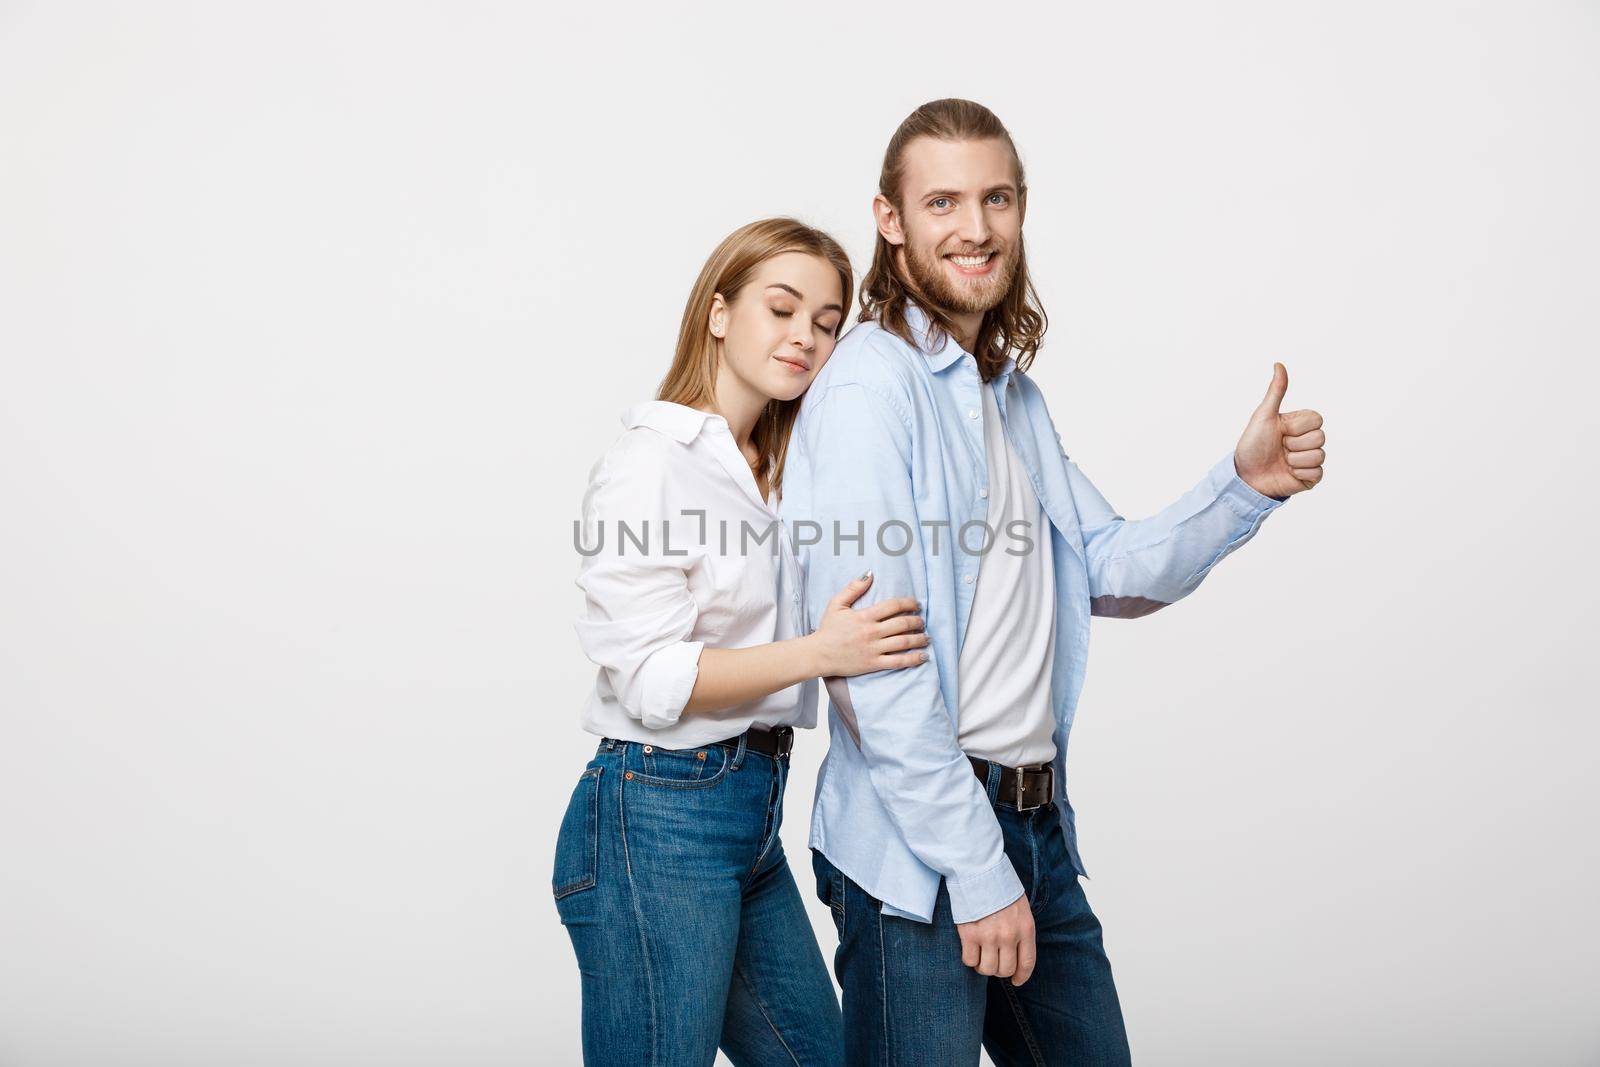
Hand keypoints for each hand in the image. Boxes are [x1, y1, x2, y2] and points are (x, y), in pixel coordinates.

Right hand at [808, 571, 927, 677]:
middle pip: (902, 624)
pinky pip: (898, 662)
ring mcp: (873, 649)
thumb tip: (869, 573)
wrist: (818, 654)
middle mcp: (871, 632)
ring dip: (919, 639)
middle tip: (922, 621)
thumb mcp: (836, 604)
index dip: (909, 603)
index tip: (916, 604)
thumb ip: (853, 588)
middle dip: (917, 621)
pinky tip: (923, 656)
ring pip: (903, 642)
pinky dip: (913, 659)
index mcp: (864, 616)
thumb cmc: (827, 629)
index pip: (893, 606)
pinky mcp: (873, 664)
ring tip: (926, 637)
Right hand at [957, 894, 1035, 985]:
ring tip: (981, 956)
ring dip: (984, 966)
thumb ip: (1020, 930)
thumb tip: (1015, 953)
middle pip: (1005, 969)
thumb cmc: (1000, 888)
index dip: (1021, 976)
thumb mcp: (1020, 908)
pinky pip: (970, 960)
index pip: (1026, 963)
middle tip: (994, 962)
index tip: (1016, 980)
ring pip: (987, 969)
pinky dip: (970, 959)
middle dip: (1000, 970)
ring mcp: (989, 936)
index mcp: (1025, 928)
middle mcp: (1009, 935)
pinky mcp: (970, 934)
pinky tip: (971, 949)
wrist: (978, 871)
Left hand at [1234, 362, 1325, 498]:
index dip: (1295, 427)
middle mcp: (1307, 440)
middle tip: (1280, 448)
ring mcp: (1310, 459)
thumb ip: (1276, 392)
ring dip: (1294, 460)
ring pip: (1319, 455)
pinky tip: (1288, 472)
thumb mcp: (1264, 415)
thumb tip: (1278, 364)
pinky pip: (1317, 472)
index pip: (1316, 419)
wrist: (1245, 475)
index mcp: (1299, 424)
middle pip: (1320, 437)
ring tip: (1282, 461)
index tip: (1280, 431)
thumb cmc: (1252, 445)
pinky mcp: (1311, 477)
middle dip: (1294, 444)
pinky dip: (1299, 473)